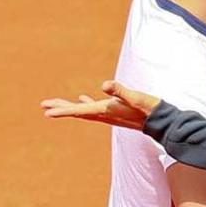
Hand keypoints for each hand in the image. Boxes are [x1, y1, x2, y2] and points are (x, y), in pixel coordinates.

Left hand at [41, 80, 160, 130]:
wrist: (162, 121)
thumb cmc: (150, 108)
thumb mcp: (136, 97)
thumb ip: (121, 91)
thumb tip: (105, 84)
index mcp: (107, 111)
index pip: (80, 111)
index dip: (63, 110)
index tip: (46, 112)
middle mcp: (106, 114)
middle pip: (78, 112)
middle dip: (61, 108)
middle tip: (43, 105)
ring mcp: (110, 114)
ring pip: (85, 111)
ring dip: (70, 107)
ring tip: (57, 104)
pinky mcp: (116, 111)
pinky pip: (95, 109)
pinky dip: (85, 104)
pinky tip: (83, 99)